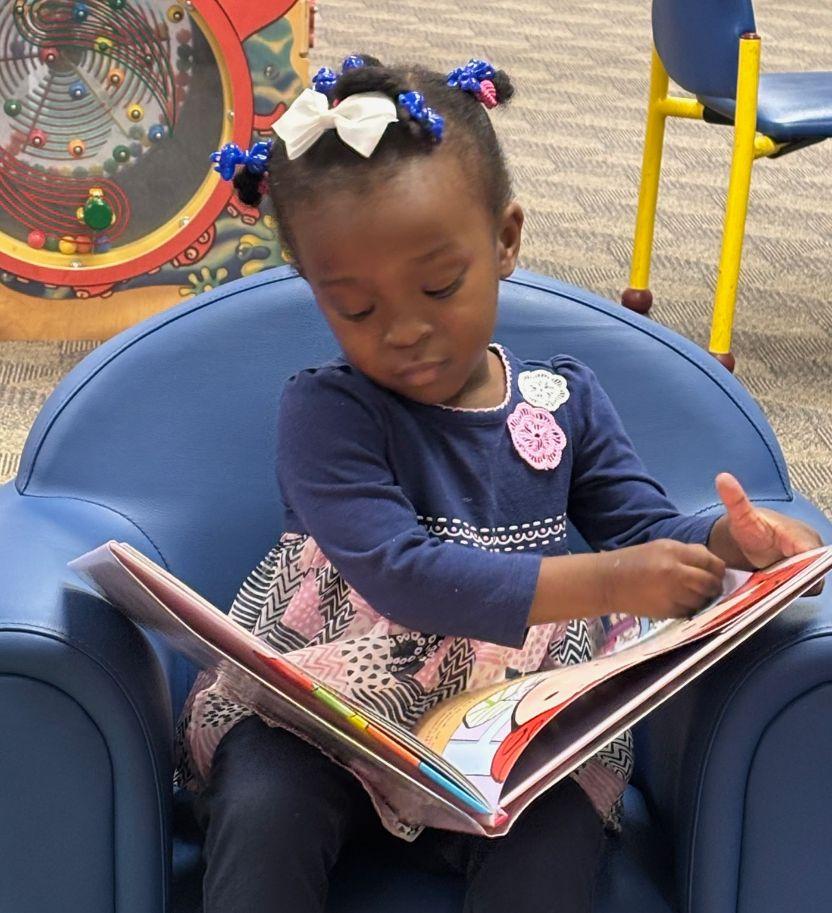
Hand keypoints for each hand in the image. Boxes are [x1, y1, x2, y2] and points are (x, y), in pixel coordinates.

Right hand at [597, 539, 725, 619]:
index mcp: (674, 552)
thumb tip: (712, 561)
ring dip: (702, 599)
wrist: (607, 582)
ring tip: (693, 594)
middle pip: (711, 583)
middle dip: (715, 586)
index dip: (718, 569)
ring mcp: (672, 594)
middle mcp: (676, 572)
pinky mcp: (667, 611)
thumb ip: (688, 552)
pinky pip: (689, 611)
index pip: (711, 562)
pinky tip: (679, 602)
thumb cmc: (634, 561)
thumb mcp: (660, 547)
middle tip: (711, 587)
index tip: (717, 573)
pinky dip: (689, 608)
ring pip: (702, 600)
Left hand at [715, 472, 824, 593]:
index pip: (812, 553)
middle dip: (794, 581)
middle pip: (814, 572)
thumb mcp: (740, 516)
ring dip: (790, 588)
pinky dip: (789, 592)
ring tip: (768, 588)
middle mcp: (810, 550)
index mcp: (800, 535)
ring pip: (810, 583)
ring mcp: (809, 565)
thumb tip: (722, 478)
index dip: (803, 566)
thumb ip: (735, 500)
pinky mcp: (803, 577)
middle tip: (770, 585)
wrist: (750, 537)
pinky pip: (803, 589)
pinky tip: (771, 592)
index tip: (785, 575)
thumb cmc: (749, 527)